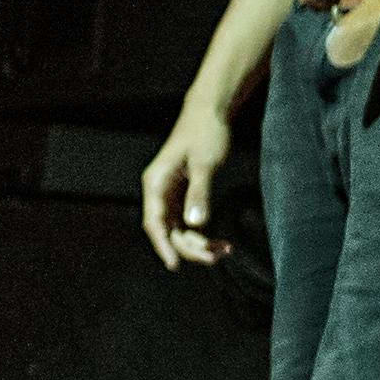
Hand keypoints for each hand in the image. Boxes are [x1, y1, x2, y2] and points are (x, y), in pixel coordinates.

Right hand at [139, 108, 233, 268]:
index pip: (154, 222)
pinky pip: (189, 223)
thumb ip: (199, 194)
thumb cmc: (205, 134)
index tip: (174, 265)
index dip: (163, 245)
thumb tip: (195, 223)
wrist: (210, 114)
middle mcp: (159, 191)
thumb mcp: (204, 164)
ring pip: (179, 230)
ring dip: (198, 244)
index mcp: (156, 183)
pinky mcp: (184, 195)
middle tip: (216, 257)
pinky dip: (203, 234)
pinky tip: (222, 242)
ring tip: (224, 251)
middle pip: (168, 231)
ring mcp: (171, 195)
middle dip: (190, 247)